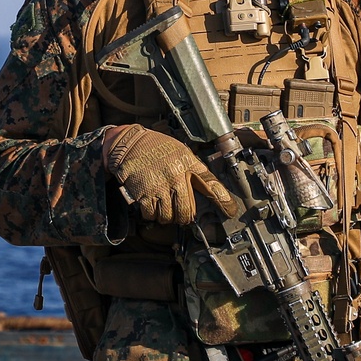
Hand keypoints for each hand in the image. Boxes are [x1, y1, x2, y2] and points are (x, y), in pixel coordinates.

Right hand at [102, 125, 236, 226]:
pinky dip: (152, 214)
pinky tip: (152, 205)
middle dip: (185, 217)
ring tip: (165, 207)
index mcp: (188, 164)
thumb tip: (207, 187)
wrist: (130, 143)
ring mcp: (159, 186)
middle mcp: (176, 176)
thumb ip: (194, 169)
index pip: (210, 184)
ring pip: (169, 216)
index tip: (230, 211)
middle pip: (187, 211)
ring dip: (167, 216)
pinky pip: (151, 215)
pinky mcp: (143, 194)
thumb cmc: (158, 148)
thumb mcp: (181, 152)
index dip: (223, 200)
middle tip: (182, 214)